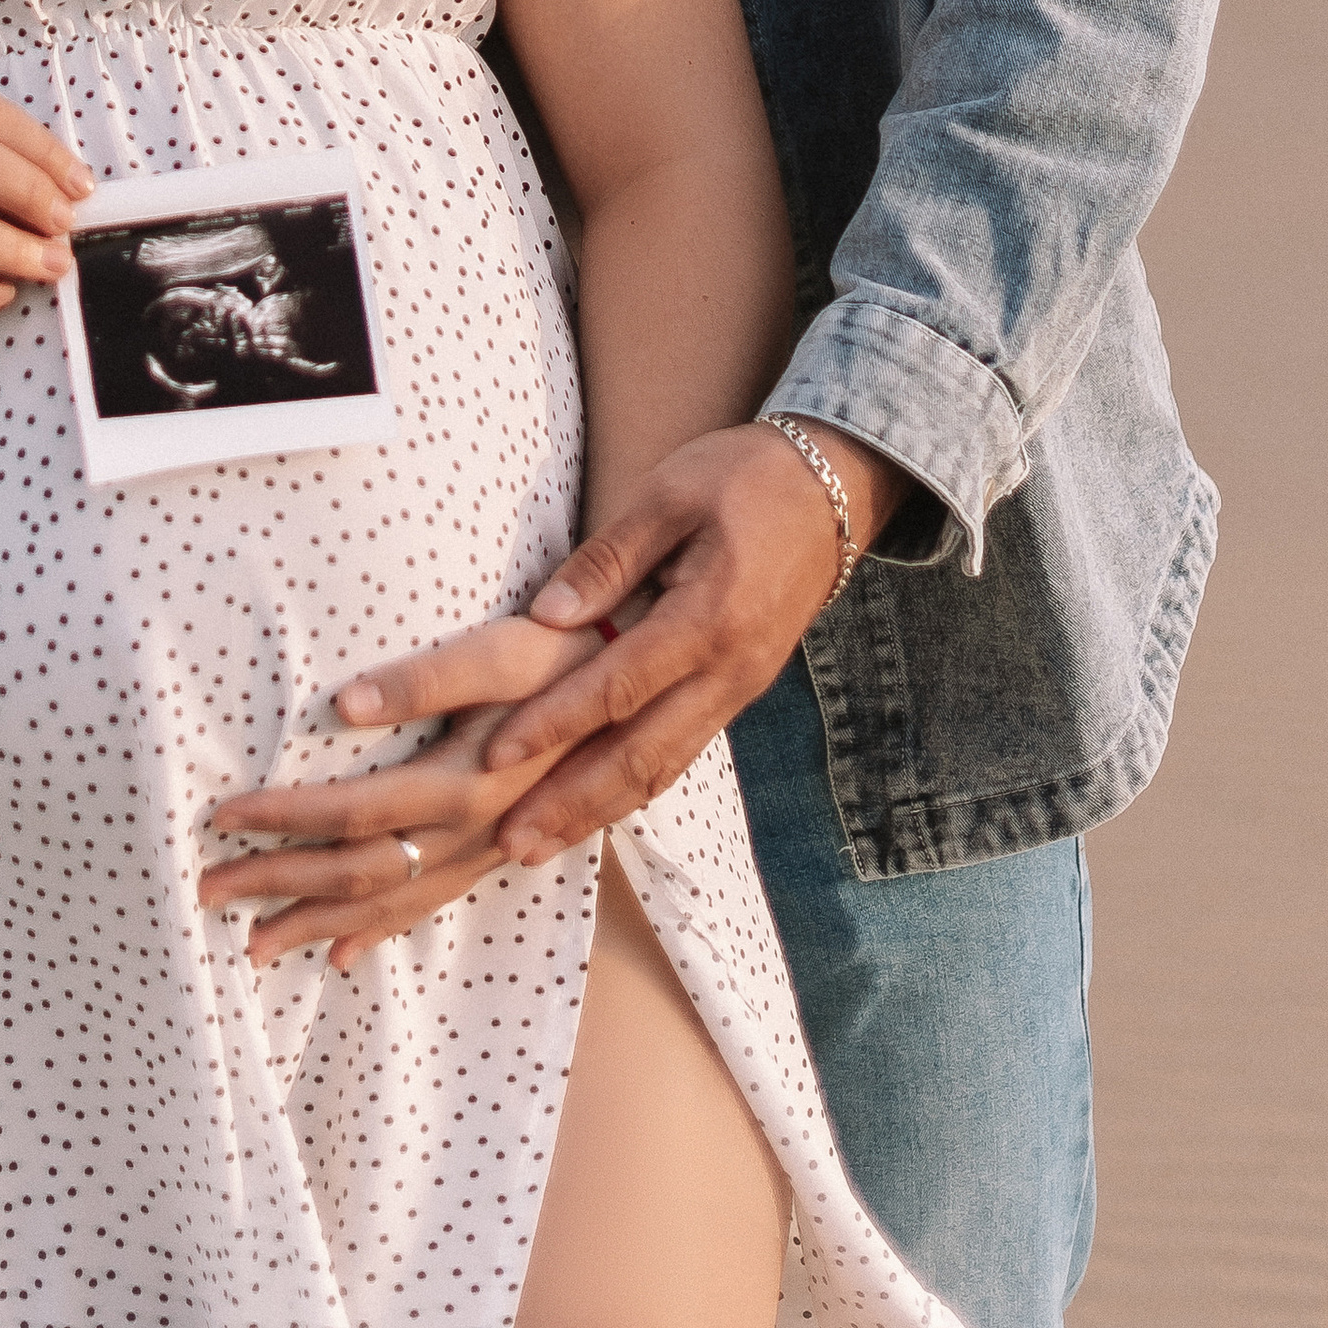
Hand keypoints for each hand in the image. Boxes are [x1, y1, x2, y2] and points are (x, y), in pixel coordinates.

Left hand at [199, 617, 594, 968]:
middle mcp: (473, 833)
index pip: (352, 813)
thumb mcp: (503, 651)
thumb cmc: (568, 653)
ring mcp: (487, 852)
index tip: (219, 817)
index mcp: (465, 783)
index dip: (284, 818)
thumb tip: (341, 703)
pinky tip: (342, 955)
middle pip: (357, 873)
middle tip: (204, 889)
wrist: (647, 689)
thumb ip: (426, 679)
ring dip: (315, 924)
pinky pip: (430, 908)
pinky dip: (379, 934)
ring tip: (251, 944)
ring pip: (389, 904)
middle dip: (278, 884)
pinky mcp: (499, 854)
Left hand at [452, 419, 897, 862]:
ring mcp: (739, 690)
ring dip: (596, 813)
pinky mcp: (738, 692)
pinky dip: (633, 791)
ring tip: (536, 849)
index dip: (554, 724)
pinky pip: (681, 754)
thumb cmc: (743, 477)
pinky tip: (593, 811)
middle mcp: (728, 672)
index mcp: (709, 619)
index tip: (494, 754)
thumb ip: (608, 558)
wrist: (832, 491)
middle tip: (508, 843)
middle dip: (570, 803)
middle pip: (640, 755)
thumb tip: (546, 618)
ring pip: (662, 769)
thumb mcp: (670, 494)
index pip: (618, 687)